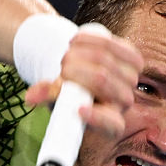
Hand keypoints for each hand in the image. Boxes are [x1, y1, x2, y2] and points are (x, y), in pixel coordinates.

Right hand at [24, 27, 143, 139]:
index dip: (96, 117)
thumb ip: (46, 97)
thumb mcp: (56, 99)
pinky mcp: (134, 61)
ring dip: (80, 53)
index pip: (110, 124)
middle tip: (60, 65)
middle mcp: (124, 104)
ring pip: (104, 59)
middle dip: (75, 69)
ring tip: (66, 54)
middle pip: (101, 80)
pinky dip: (90, 40)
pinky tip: (76, 41)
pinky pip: (112, 45)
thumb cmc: (68, 93)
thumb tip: (31, 97)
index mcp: (110, 124)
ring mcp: (132, 81)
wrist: (83, 73)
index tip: (79, 109)